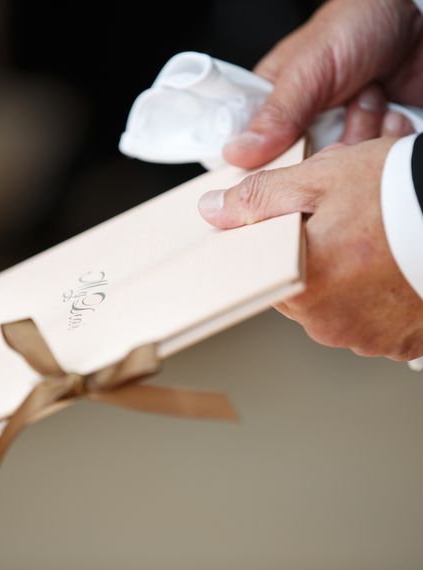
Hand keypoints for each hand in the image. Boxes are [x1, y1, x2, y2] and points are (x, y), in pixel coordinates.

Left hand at [199, 138, 422, 360]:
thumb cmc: (401, 195)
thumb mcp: (321, 179)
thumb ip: (259, 199)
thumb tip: (213, 210)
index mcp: (301, 286)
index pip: (261, 274)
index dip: (276, 247)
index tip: (295, 232)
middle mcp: (328, 323)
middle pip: (298, 291)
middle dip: (311, 260)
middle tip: (343, 228)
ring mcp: (366, 338)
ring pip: (333, 306)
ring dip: (343, 279)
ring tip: (370, 245)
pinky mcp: (398, 345)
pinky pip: (368, 320)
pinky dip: (373, 298)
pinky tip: (389, 269)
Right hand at [224, 0, 422, 167]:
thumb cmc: (359, 25)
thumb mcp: (310, 68)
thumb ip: (275, 114)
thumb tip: (236, 154)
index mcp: (269, 104)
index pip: (249, 149)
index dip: (260, 161)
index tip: (279, 155)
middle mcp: (298, 126)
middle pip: (293, 168)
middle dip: (322, 145)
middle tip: (334, 112)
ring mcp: (332, 137)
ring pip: (332, 170)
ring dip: (358, 133)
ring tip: (368, 95)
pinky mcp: (361, 144)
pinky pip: (364, 165)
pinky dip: (381, 138)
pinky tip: (386, 110)